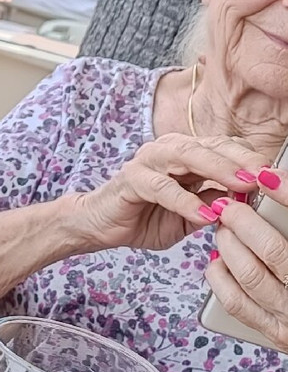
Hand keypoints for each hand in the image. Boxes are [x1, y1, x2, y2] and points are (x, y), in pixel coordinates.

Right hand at [74, 134, 263, 250]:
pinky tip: (203, 214)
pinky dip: (184, 200)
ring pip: (187, 156)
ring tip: (242, 186)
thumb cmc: (146, 215)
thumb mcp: (192, 212)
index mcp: (186, 154)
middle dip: (242, 161)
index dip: (252, 161)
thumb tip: (248, 198)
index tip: (277, 180)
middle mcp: (167, 150)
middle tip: (267, 177)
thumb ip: (215, 200)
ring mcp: (147, 161)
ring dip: (217, 170)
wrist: (101, 225)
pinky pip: (161, 187)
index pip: (225, 147)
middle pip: (210, 146)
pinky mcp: (130, 179)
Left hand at [207, 168, 287, 350]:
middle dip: (246, 222)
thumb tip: (270, 178)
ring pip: (250, 275)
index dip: (286, 196)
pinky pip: (235, 301)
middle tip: (232, 204)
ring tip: (225, 227)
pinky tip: (219, 257)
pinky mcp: (275, 333)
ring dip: (230, 244)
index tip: (264, 175)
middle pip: (273, 251)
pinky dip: (221, 274)